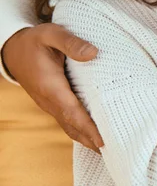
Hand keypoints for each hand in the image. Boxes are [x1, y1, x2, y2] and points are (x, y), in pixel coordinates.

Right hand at [2, 24, 103, 151]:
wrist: (13, 49)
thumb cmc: (35, 41)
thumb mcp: (51, 34)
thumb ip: (71, 43)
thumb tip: (94, 53)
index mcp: (51, 86)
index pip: (72, 112)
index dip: (88, 127)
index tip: (103, 141)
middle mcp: (49, 100)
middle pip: (72, 125)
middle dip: (92, 140)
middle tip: (115, 151)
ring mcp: (49, 104)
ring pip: (69, 126)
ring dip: (87, 139)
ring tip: (108, 149)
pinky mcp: (52, 103)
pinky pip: (67, 120)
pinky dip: (81, 130)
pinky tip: (93, 134)